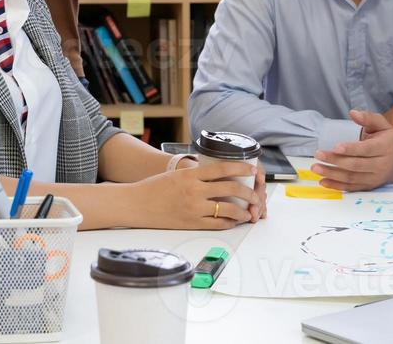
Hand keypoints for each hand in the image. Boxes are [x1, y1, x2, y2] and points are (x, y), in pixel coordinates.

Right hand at [132, 159, 266, 229]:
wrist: (137, 204)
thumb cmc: (154, 188)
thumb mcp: (177, 174)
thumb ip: (197, 175)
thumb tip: (220, 176)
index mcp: (191, 175)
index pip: (223, 168)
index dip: (241, 168)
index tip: (253, 170)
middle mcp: (194, 190)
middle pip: (231, 189)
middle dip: (248, 193)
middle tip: (256, 195)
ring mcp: (194, 208)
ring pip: (228, 209)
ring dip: (243, 211)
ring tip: (249, 211)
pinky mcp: (192, 223)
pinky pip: (218, 224)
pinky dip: (230, 223)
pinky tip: (234, 221)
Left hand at [312, 110, 392, 191]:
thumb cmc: (389, 140)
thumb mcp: (383, 125)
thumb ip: (368, 118)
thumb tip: (353, 113)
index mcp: (384, 148)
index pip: (366, 150)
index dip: (351, 149)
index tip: (336, 147)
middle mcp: (380, 165)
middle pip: (356, 165)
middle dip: (336, 161)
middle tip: (318, 155)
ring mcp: (374, 178)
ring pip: (352, 177)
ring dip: (332, 174)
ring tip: (316, 168)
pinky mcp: (369, 186)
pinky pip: (352, 187)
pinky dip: (337, 186)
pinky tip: (323, 181)